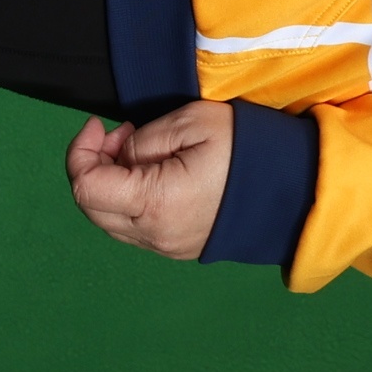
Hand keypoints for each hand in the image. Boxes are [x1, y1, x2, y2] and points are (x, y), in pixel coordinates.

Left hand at [66, 101, 234, 259]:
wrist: (292, 187)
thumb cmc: (244, 148)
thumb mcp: (192, 122)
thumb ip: (145, 139)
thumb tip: (122, 155)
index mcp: (154, 203)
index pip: (86, 187)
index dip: (79, 152)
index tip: (98, 124)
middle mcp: (153, 234)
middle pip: (91, 208)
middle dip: (92, 165)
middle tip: (117, 134)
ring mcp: (165, 247)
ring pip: (109, 221)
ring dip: (109, 184)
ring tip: (136, 150)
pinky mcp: (176, 248)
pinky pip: (133, 228)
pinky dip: (126, 199)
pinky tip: (150, 174)